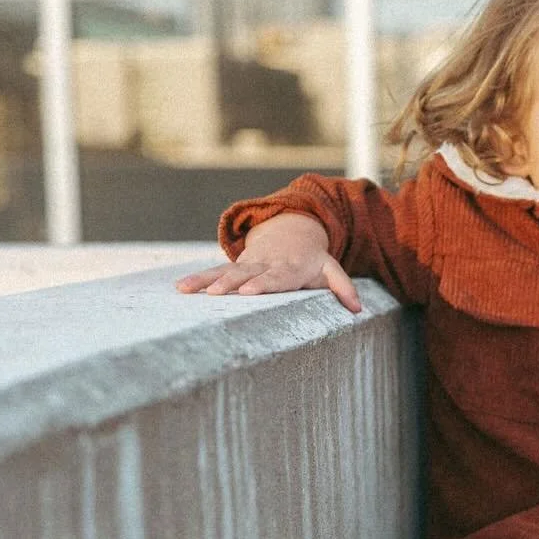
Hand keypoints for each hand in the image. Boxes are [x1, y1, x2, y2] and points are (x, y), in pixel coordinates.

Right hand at [175, 212, 361, 313]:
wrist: (291, 230)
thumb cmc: (312, 259)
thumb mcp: (330, 268)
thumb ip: (343, 287)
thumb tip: (357, 309)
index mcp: (289, 267)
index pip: (276, 277)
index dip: (262, 284)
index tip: (249, 292)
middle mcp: (265, 264)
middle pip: (247, 274)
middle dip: (230, 283)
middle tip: (214, 294)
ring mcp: (248, 264)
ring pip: (226, 271)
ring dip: (207, 281)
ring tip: (188, 290)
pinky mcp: (235, 265)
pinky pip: (214, 271)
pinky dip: (198, 279)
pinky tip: (180, 288)